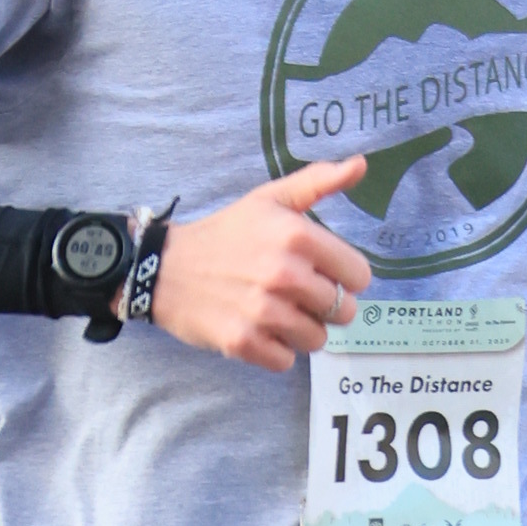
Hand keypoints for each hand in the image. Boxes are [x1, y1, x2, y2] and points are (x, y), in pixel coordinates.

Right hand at [151, 157, 372, 369]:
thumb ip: (318, 182)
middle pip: (342, 311)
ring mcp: (263, 311)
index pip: (359, 276)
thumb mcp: (269, 199)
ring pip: (317, 339)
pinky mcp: (243, 342)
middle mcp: (283, 274)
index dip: (344, 277)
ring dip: (302, 330)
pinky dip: (276, 350)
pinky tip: (259, 329)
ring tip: (278, 313)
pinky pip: (286, 360)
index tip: (322, 273)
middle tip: (297, 295)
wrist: (166, 267)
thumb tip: (360, 165)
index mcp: (297, 236)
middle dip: (324, 306)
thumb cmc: (226, 233)